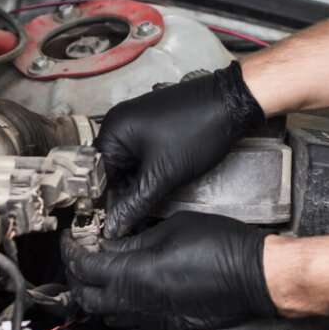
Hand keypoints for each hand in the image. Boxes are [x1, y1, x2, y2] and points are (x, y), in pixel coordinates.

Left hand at [61, 212, 276, 329]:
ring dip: (96, 293)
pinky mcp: (166, 324)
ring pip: (106, 313)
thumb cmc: (221, 246)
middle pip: (86, 297)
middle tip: (79, 254)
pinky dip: (119, 305)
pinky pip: (130, 320)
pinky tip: (127, 288)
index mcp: (134, 275)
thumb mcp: (172, 228)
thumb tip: (111, 244)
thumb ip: (135, 240)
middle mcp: (137, 302)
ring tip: (100, 270)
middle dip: (76, 275)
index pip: (84, 268)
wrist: (253, 275)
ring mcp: (151, 317)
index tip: (69, 238)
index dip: (71, 251)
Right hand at [94, 61, 264, 237]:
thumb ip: (135, 203)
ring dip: (136, 185)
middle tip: (131, 220)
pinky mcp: (156, 126)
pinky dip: (148, 172)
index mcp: (113, 130)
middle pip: (112, 171)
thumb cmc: (197, 130)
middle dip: (121, 195)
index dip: (103, 202)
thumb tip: (113, 226)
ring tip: (146, 206)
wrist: (232, 103)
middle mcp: (120, 123)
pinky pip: (143, 156)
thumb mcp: (163, 174)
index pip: (96, 175)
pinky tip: (158, 187)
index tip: (110, 226)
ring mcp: (139, 123)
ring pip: (129, 165)